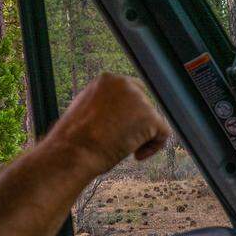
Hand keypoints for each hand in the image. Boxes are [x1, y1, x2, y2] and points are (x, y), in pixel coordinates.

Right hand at [49, 74, 170, 175]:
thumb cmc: (73, 140)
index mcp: (106, 80)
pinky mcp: (149, 117)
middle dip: (136, 125)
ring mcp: (138, 99)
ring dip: (140, 137)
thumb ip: (106, 106)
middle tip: (118, 140)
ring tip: (119, 147)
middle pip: (145, 105)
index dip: (129, 115)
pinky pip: (163, 133)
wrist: (72, 153)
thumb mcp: (86, 112)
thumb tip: (122, 113)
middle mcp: (124, 83)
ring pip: (152, 121)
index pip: (132, 93)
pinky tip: (136, 155)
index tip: (119, 130)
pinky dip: (152, 148)